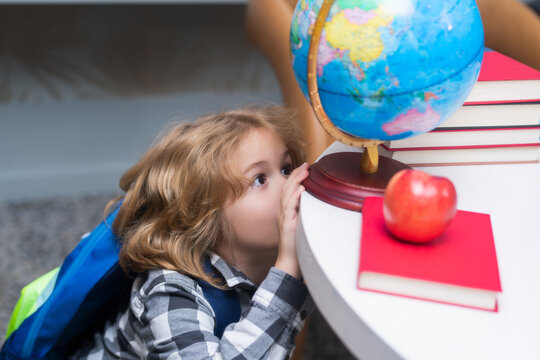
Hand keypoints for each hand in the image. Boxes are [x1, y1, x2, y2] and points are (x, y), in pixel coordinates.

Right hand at [275, 162, 308, 278]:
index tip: (305, 167)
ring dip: (296, 181)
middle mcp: (283, 212)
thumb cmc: (298, 244)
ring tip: (304, 171)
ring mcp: (283, 217)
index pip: (289, 189)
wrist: (290, 261)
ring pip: (287, 194)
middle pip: (287, 188)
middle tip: (306, 164)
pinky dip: (294, 197)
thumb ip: (307, 213)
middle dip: (296, 174)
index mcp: (287, 211)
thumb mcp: (303, 224)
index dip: (296, 177)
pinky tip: (301, 189)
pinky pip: (289, 208)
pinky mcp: (287, 225)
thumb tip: (318, 202)